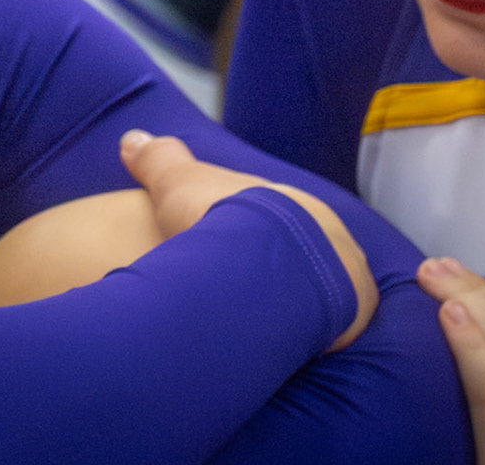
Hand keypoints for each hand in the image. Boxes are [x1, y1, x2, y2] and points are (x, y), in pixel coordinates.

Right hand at [119, 130, 376, 350]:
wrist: (266, 258)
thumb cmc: (221, 216)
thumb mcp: (178, 181)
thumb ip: (158, 159)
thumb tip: (131, 138)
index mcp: (289, 202)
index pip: (277, 218)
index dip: (253, 234)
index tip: (232, 252)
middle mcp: (323, 232)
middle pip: (303, 254)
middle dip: (280, 272)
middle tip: (245, 296)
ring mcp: (344, 272)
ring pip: (322, 288)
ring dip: (298, 304)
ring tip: (265, 326)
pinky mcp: (353, 312)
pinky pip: (337, 324)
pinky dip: (316, 333)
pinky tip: (291, 347)